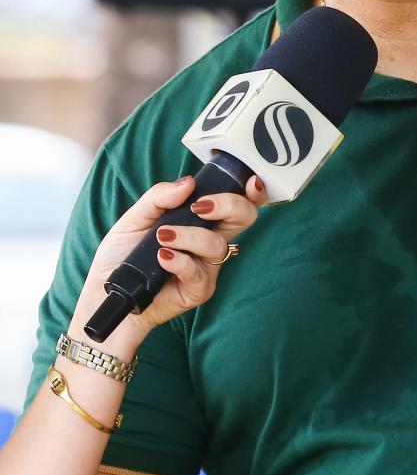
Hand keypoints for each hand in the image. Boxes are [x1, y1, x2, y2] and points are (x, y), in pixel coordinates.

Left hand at [68, 175, 264, 357]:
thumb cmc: (121, 254)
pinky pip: (198, 272)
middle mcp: (209, 242)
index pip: (235, 203)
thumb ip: (159, 197)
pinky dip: (180, 261)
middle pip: (243, 219)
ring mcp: (206, 267)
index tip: (249, 183)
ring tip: (161, 237)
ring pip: (216, 245)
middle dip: (230, 205)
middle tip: (201, 207)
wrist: (106, 291)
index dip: (251, 193)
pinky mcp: (198, 290)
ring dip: (189, 236)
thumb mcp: (135, 217)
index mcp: (200, 221)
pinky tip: (162, 258)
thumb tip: (188, 183)